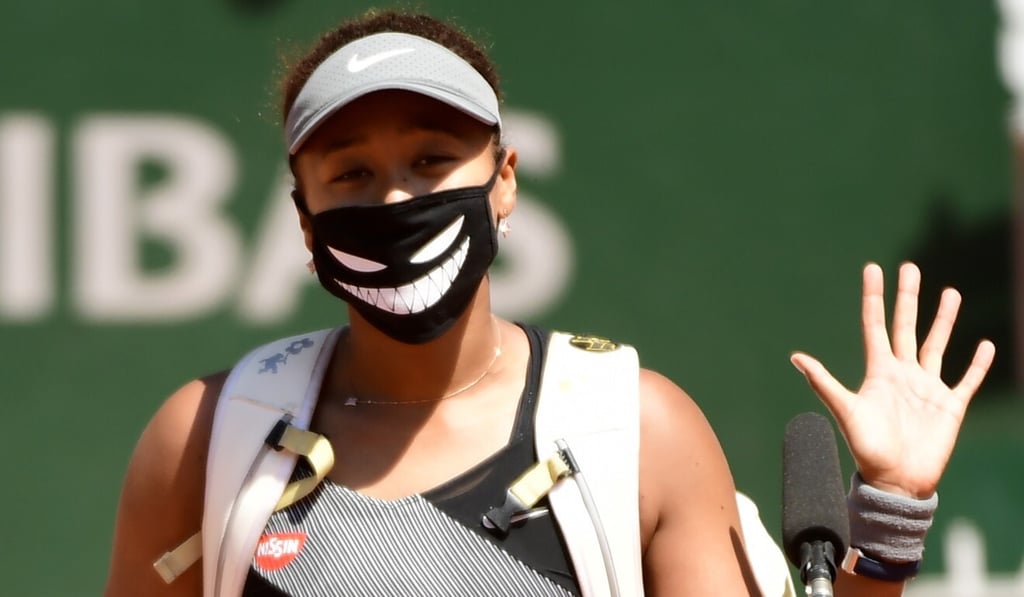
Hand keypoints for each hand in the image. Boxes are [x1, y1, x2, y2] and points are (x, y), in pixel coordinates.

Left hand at [790, 262, 994, 497]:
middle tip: (910, 267)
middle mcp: (903, 374)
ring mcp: (928, 388)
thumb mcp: (846, 411)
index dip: (874, 297)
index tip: (873, 269)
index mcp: (879, 371)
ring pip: (936, 345)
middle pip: (906, 326)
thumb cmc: (868, 449)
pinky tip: (985, 345)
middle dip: (909, 297)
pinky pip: (966, 380)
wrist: (896, 481)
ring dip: (944, 320)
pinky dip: (976, 364)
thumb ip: (824, 383)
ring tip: (950, 292)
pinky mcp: (950, 406)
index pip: (875, 325)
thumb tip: (795, 357)